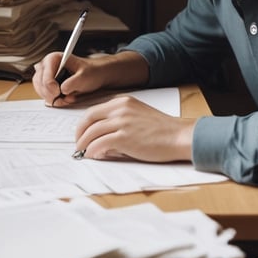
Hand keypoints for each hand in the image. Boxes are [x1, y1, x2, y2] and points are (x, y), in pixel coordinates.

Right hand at [31, 52, 104, 106]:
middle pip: (39, 83)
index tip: (58, 93)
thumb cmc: (90, 72)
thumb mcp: (84, 77)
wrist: (95, 75)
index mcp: (54, 58)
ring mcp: (45, 74)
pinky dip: (51, 98)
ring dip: (50, 97)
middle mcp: (46, 65)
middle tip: (62, 100)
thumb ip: (72, 83)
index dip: (50, 87)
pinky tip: (62, 99)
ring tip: (65, 99)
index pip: (45, 76)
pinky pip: (43, 93)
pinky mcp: (46, 83)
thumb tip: (62, 90)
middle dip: (50, 94)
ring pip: (40, 89)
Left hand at [74, 95, 194, 162]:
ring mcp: (121, 122)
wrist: (178, 136)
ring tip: (84, 153)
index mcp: (122, 102)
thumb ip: (119, 121)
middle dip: (80, 134)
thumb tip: (101, 136)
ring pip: (91, 133)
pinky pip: (99, 144)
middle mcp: (120, 109)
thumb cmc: (162, 129)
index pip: (93, 111)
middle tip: (78, 145)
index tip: (81, 134)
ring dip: (84, 145)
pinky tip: (94, 156)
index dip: (84, 124)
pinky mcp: (124, 137)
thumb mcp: (137, 116)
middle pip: (88, 120)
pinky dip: (93, 151)